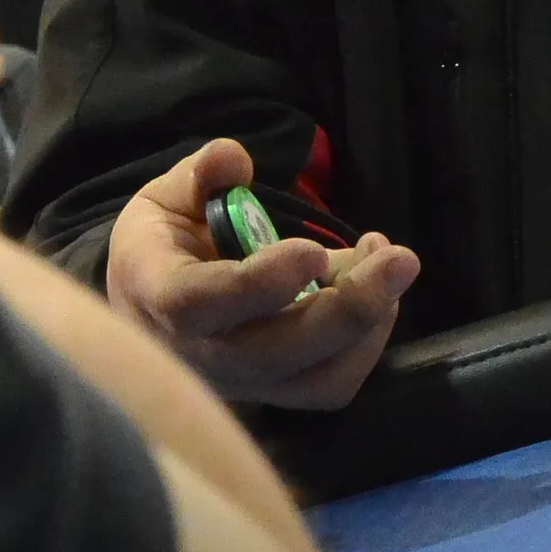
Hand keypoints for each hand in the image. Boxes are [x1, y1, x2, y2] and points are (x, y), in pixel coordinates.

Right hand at [106, 137, 419, 409]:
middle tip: (400, 258)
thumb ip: (200, 176)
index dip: (261, 284)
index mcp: (160, 296)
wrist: (150, 309)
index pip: (203, 305)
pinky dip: (368, 341)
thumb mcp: (165, 198)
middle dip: (349, 308)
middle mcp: (200, 355)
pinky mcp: (277, 392)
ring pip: (316, 378)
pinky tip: (374, 288)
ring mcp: (243, 383)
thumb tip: (233, 159)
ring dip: (368, 323)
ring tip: (389, 263)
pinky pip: (332, 383)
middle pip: (278, 353)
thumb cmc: (162, 247)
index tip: (313, 250)